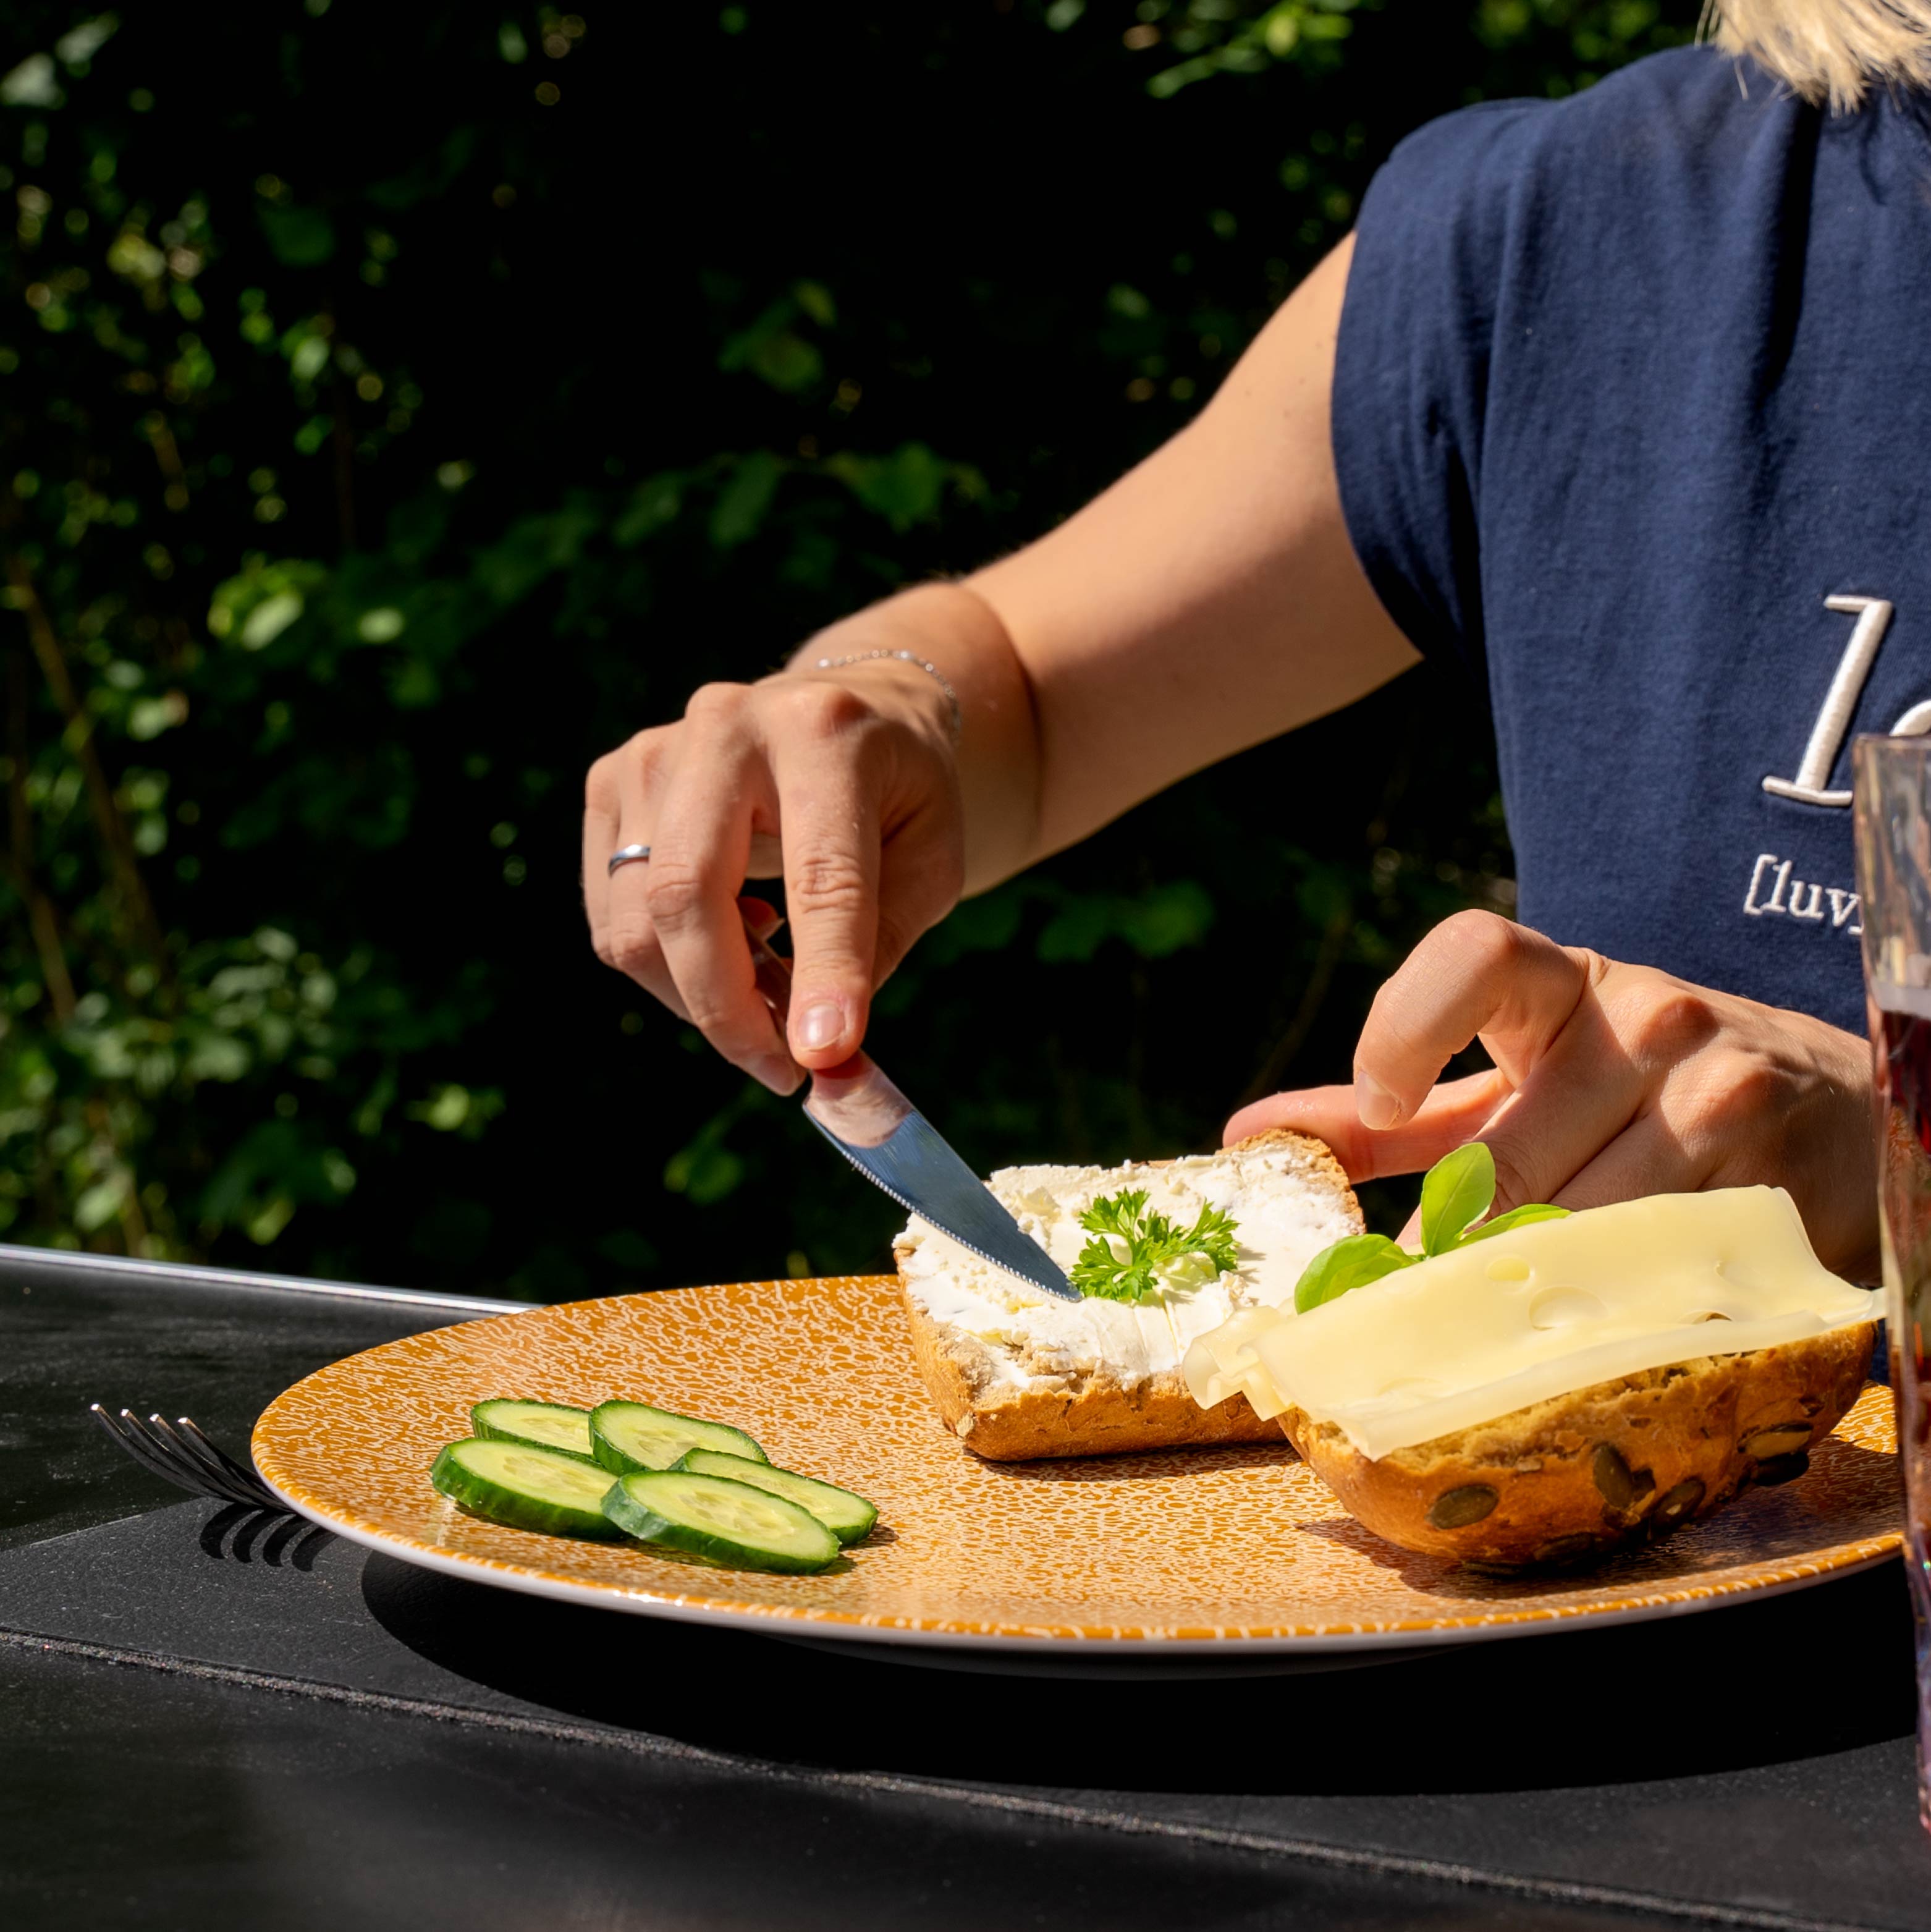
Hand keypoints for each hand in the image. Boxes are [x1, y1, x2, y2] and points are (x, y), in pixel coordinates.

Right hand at [583, 643, 966, 1092]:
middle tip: (779, 1068)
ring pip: (636, 920)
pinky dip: (668, 963)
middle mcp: (726, 725)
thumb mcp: (931, 862)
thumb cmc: (900, 797)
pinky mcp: (611, 781)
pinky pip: (613, 917)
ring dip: (697, 995)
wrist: (852, 711)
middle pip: (685, 893)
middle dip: (725, 1007)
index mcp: (826, 735)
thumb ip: (878, 948)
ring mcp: (654, 749)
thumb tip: (819, 1050)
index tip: (822, 1059)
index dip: (822, 973)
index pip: (819, 875)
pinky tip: (733, 937)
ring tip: (767, 996)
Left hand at [1224, 910, 1877, 1279]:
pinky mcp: (1778, 1178)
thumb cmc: (1631, 1093)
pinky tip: (1591, 1331)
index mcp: (1564, 983)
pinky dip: (1611, 1310)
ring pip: (1581, 1228)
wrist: (1829, 1107)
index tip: (1376, 1103)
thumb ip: (1394, 1114)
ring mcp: (1721, 1095)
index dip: (1406, 1024)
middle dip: (1450, 1244)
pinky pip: (1660, 1269)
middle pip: (1509, 1157)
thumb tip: (1252, 1136)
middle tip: (1399, 1306)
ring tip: (1484, 1334)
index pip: (1475, 953)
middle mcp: (1649, 1017)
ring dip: (1524, 1292)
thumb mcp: (1516, 1080)